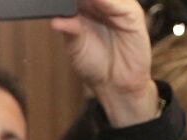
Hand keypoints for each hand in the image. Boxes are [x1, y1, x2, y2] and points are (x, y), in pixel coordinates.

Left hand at [50, 0, 157, 127]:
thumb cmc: (94, 65)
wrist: (115, 84)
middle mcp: (102, 5)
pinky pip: (122, 4)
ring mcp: (118, 8)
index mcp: (85, 8)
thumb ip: (69, 29)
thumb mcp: (75, 47)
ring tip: (79, 1)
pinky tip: (98, 2)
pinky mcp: (132, 15)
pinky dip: (109, 2)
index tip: (55, 0)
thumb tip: (54, 21)